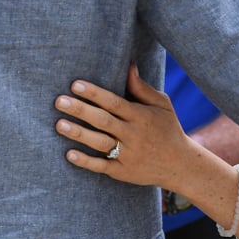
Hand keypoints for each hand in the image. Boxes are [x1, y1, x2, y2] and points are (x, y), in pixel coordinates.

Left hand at [54, 65, 196, 189]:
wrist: (180, 165)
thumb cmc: (168, 129)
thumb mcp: (162, 105)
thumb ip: (142, 88)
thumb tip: (129, 66)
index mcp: (141, 116)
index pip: (114, 102)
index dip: (95, 93)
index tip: (75, 85)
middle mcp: (133, 135)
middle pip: (103, 121)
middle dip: (81, 110)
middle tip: (59, 101)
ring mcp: (128, 155)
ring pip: (100, 143)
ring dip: (79, 134)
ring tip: (59, 124)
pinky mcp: (123, 172)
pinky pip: (102, 166)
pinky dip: (86, 162)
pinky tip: (69, 154)